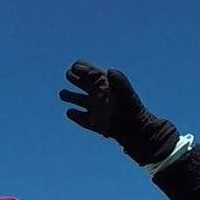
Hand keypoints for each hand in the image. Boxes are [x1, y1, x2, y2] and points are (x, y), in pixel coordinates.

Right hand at [61, 62, 177, 164]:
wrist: (135, 131)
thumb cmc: (131, 110)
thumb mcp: (126, 94)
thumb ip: (119, 81)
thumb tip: (110, 70)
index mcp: (105, 84)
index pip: (89, 71)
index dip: (80, 67)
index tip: (75, 69)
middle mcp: (99, 95)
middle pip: (81, 83)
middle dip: (73, 78)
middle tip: (69, 76)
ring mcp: (96, 109)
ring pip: (78, 99)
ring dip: (70, 96)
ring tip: (63, 94)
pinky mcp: (94, 123)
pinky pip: (81, 118)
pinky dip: (75, 116)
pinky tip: (70, 112)